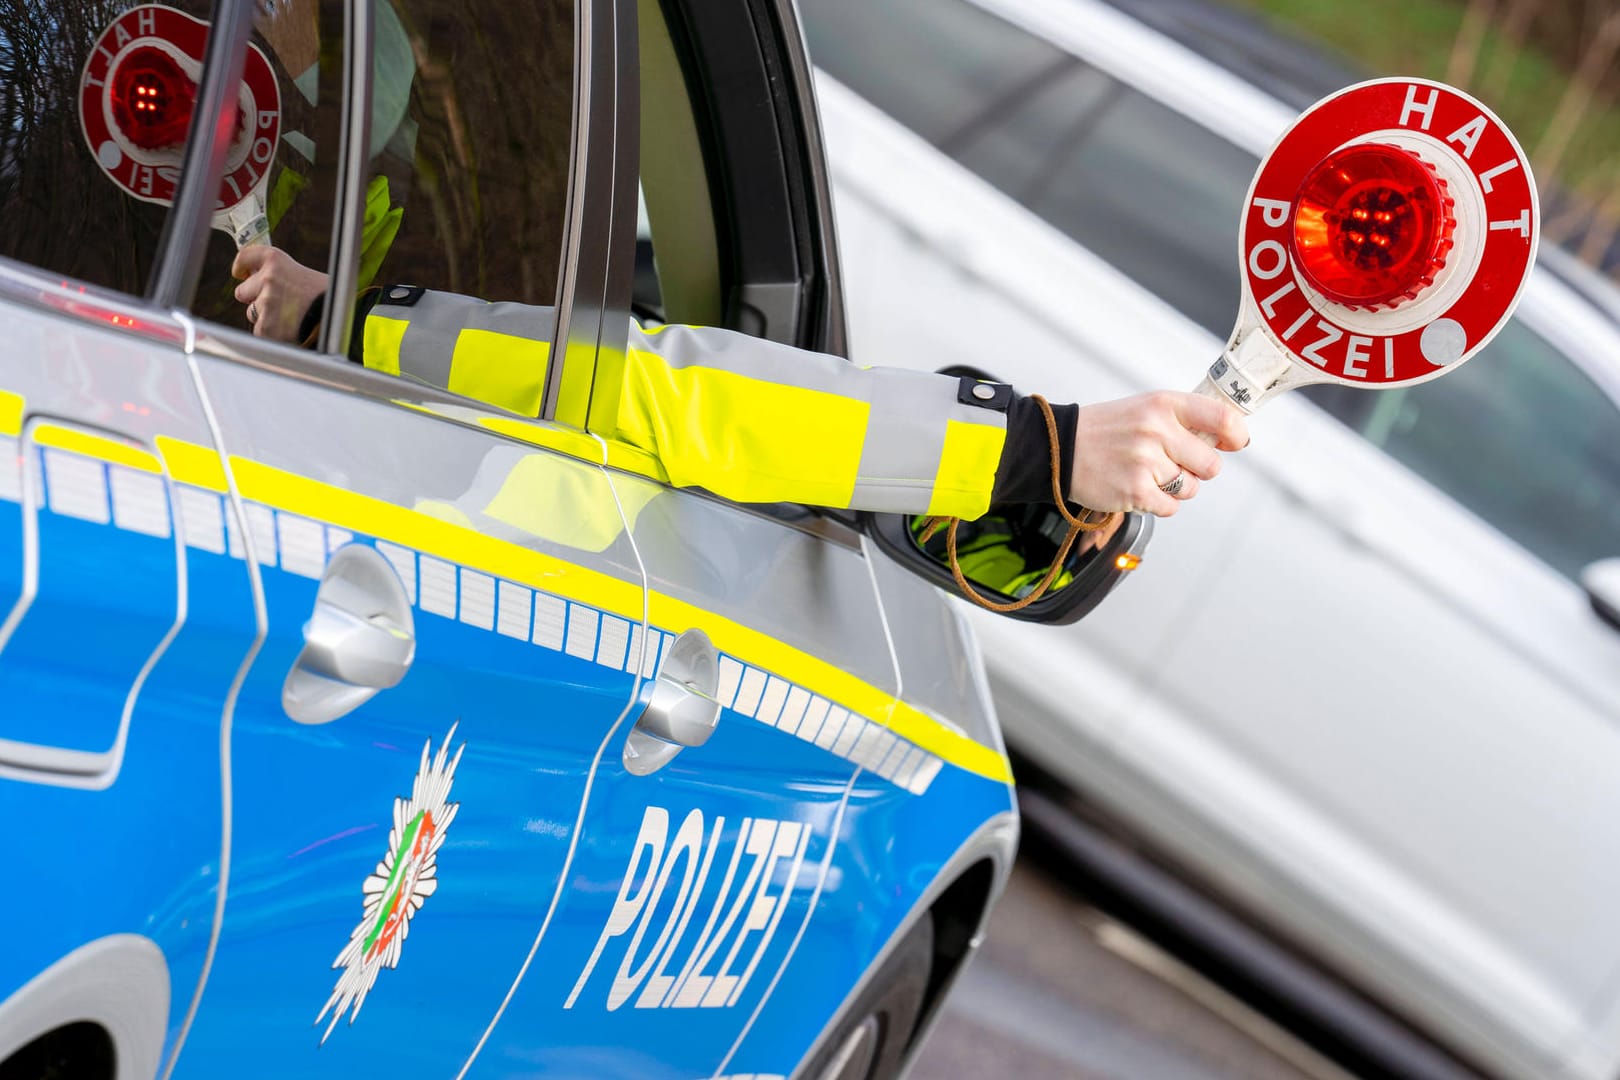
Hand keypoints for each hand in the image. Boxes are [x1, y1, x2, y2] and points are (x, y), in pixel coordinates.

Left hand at [232, 245, 327, 341]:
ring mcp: (265, 303)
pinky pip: (260, 332)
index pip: (244, 257)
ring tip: (289, 319)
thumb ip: (279, 276)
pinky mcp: (266, 326)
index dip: (240, 267)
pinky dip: (272, 334)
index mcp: (276, 260)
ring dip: (265, 317)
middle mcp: (268, 278)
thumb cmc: (327, 298)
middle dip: (254, 298)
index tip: (241, 273)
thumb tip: (257, 280)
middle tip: (276, 304)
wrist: (340, 320)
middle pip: (242, 291)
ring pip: (252, 313)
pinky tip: (288, 331)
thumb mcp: (303, 275)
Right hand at [1068, 391, 1247, 516]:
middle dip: (1197, 469)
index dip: (1236, 434)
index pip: (1222, 417)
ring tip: (1147, 474)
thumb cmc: (1106, 429)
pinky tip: (1138, 488)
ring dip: (1175, 488)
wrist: (1059, 448)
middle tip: (1173, 463)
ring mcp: (1146, 462)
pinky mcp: (1135, 491)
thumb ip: (1183, 419)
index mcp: (1163, 404)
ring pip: (1190, 488)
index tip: (1234, 443)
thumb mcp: (1144, 408)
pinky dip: (1158, 503)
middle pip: (1211, 464)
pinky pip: (1170, 507)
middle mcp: (1156, 430)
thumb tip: (1227, 437)